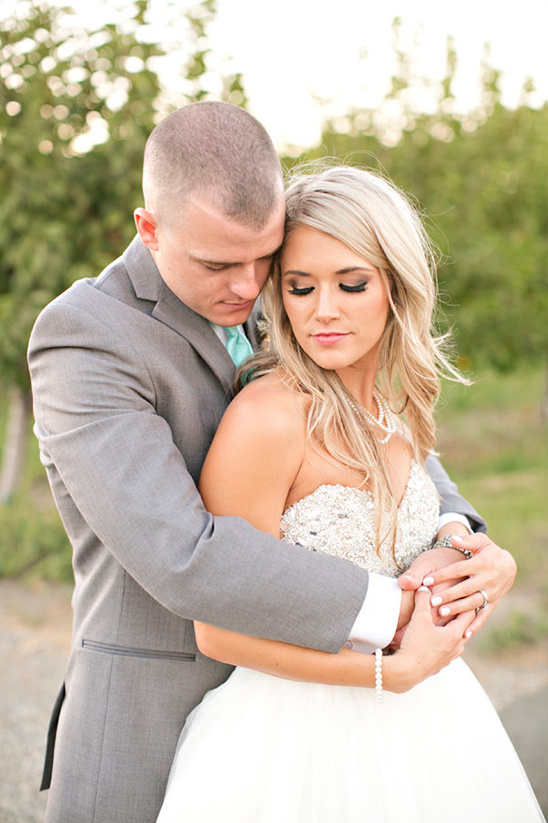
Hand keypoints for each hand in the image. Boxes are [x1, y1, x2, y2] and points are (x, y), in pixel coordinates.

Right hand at [386, 587, 472, 691]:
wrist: (406, 672)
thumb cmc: (415, 644)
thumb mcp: (419, 618)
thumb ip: (423, 600)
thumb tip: (424, 587)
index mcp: (456, 634)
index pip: (469, 614)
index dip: (466, 601)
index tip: (464, 592)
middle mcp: (457, 647)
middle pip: (466, 627)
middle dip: (461, 614)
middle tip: (458, 602)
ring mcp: (449, 657)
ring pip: (457, 639)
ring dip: (453, 629)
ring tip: (447, 619)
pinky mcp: (440, 664)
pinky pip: (448, 648)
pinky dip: (445, 640)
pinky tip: (437, 636)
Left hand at [402, 534, 516, 637]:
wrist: (509, 566)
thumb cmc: (488, 551)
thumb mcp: (480, 541)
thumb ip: (466, 541)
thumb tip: (452, 538)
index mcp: (482, 563)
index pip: (458, 569)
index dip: (442, 575)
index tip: (426, 580)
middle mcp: (488, 579)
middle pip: (465, 588)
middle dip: (448, 595)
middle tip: (431, 601)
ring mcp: (491, 593)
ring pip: (472, 603)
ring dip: (457, 609)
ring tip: (441, 613)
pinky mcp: (493, 603)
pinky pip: (483, 616)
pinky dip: (475, 626)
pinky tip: (463, 634)